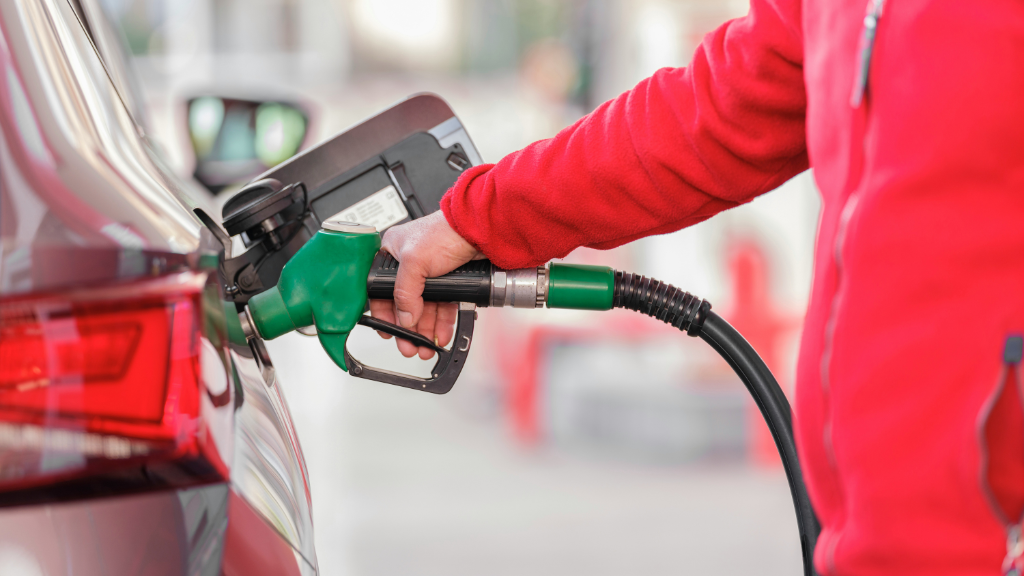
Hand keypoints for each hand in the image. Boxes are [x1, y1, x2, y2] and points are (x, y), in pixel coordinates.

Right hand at [369, 211, 481, 358]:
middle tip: (409, 346)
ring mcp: (431, 273)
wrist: (480, 230)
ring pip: (425, 308)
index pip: (381, 291)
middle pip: (404, 304)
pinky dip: (441, 322)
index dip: (384, 313)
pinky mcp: (450, 280)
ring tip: (425, 346)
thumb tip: (404, 318)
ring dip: (424, 329)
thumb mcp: (414, 261)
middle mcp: (410, 264)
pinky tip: (440, 334)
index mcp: (392, 253)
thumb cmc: (445, 230)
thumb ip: (405, 293)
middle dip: (408, 328)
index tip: (388, 332)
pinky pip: (443, 306)